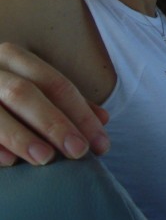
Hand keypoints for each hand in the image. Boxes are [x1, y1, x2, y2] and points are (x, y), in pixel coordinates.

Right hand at [0, 43, 109, 165]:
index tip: (101, 142)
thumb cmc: (2, 93)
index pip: (57, 84)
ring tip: (46, 158)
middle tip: (79, 152)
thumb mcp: (33, 87)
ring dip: (23, 137)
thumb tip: (102, 120)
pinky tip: (9, 162)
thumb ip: (65, 103)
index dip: (81, 113)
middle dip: (56, 123)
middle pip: (28, 94)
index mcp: (15, 58)